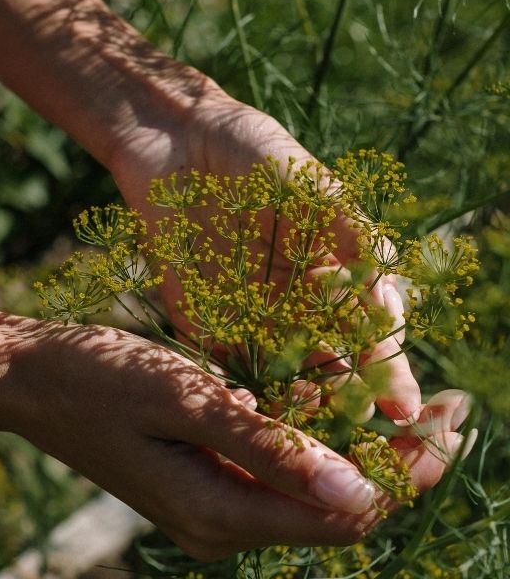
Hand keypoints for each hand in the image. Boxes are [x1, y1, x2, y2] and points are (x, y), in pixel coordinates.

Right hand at [0, 316, 468, 560]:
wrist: (30, 381)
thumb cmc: (98, 379)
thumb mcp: (186, 402)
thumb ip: (270, 450)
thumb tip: (361, 493)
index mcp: (218, 513)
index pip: (345, 515)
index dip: (408, 473)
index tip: (455, 421)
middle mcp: (221, 527)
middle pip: (336, 512)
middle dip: (397, 463)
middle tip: (446, 407)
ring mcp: (210, 511)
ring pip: (310, 494)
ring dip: (358, 453)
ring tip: (401, 401)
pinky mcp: (202, 486)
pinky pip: (276, 478)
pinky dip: (313, 446)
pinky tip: (330, 405)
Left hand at [108, 88, 421, 424]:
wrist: (176, 145)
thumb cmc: (254, 153)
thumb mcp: (311, 183)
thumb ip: (349, 231)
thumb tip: (386, 289)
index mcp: (333, 276)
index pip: (369, 333)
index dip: (388, 371)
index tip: (402, 408)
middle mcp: (296, 306)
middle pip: (329, 367)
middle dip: (345, 403)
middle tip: (355, 433)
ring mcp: (250, 318)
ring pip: (281, 378)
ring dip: (295, 407)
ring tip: (307, 429)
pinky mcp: (203, 323)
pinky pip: (223, 368)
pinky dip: (238, 394)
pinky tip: (252, 416)